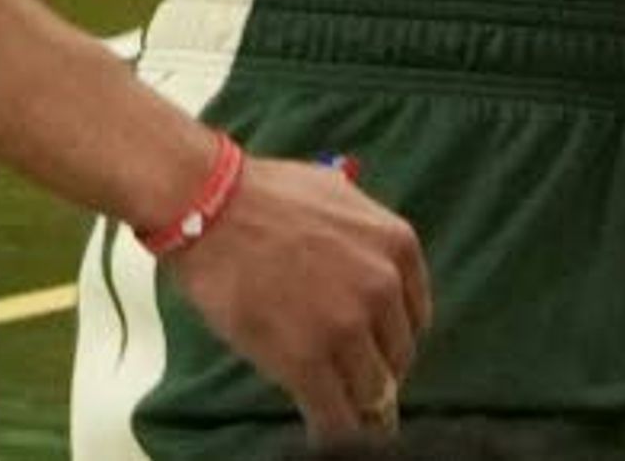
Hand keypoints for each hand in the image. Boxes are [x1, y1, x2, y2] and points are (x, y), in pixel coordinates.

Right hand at [161, 152, 431, 438]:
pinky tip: (320, 431)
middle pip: (396, 357)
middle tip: (350, 382)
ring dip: (354, 405)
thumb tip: (367, 255)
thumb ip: (362, 233)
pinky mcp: (306, 362)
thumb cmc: (263, 195)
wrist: (209, 208)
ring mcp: (347, 327)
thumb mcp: (338, 193)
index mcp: (397, 245)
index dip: (391, 340)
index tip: (374, 351)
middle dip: (374, 372)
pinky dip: (331, 431)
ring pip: (370, 392)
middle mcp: (383, 287)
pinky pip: (334, 416)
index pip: (414, 317)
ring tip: (338, 412)